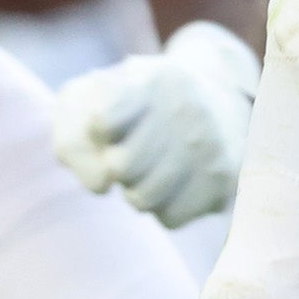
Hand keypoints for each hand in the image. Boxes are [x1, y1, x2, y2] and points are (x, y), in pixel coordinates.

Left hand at [52, 21, 256, 225]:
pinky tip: (177, 182)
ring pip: (142, 199)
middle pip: (118, 167)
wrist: (222, 104)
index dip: (98, 129)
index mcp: (157, 79)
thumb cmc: (144, 104)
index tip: (110, 121)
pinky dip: (164, 207)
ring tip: (153, 167)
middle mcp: (189, 109)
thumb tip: (100, 182)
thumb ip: (75, 127)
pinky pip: (170, 218)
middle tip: (132, 151)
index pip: (101, 122)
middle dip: (116, 165)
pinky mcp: (224, 182)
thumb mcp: (107, 91)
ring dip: (137, 189)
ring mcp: (212, 146)